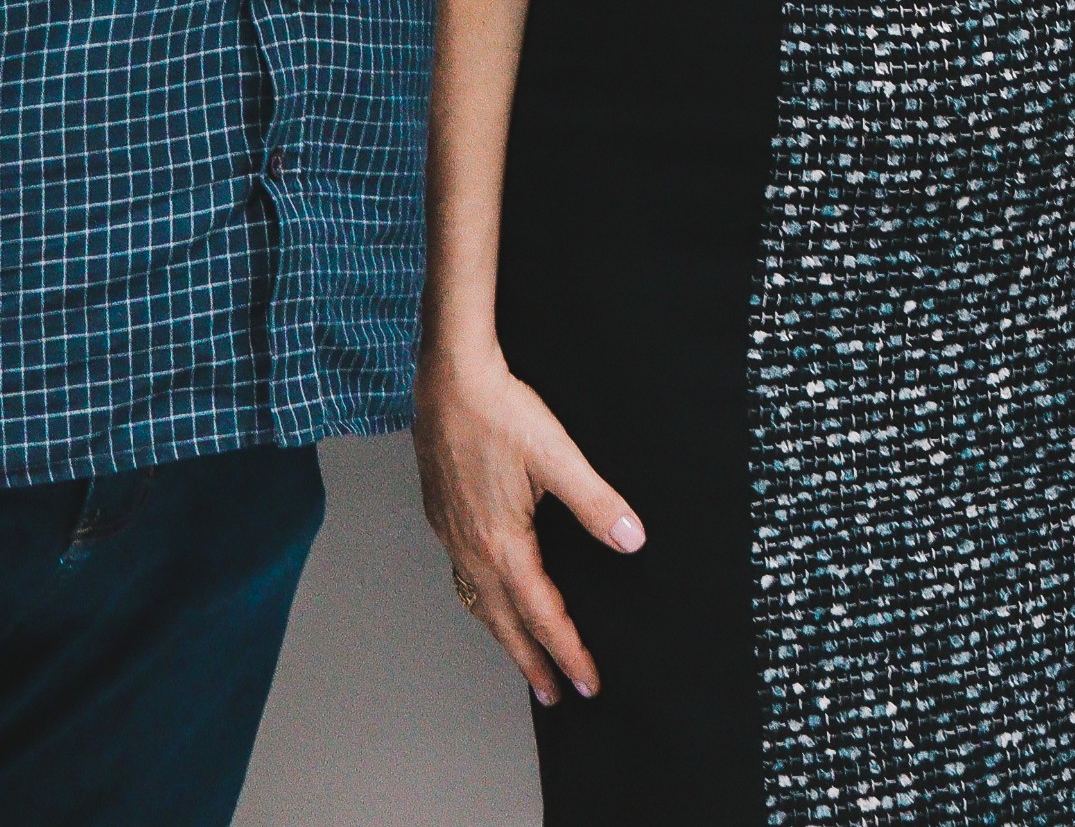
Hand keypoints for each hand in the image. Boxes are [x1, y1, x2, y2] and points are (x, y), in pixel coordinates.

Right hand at [414, 345, 643, 705]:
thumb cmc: (501, 411)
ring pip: (478, 603)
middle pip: (504, 624)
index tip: (588, 682)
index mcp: (501, 543)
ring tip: (524, 659)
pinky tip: (490, 596)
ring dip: (503, 636)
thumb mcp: (557, 454)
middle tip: (555, 696)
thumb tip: (632, 539)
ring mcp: (451, 534)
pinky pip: (462, 578)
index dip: (568, 651)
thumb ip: (595, 500)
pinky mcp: (443, 516)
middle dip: (532, 663)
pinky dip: (481, 603)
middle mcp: (470, 548)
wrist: (447, 378)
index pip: (541, 614)